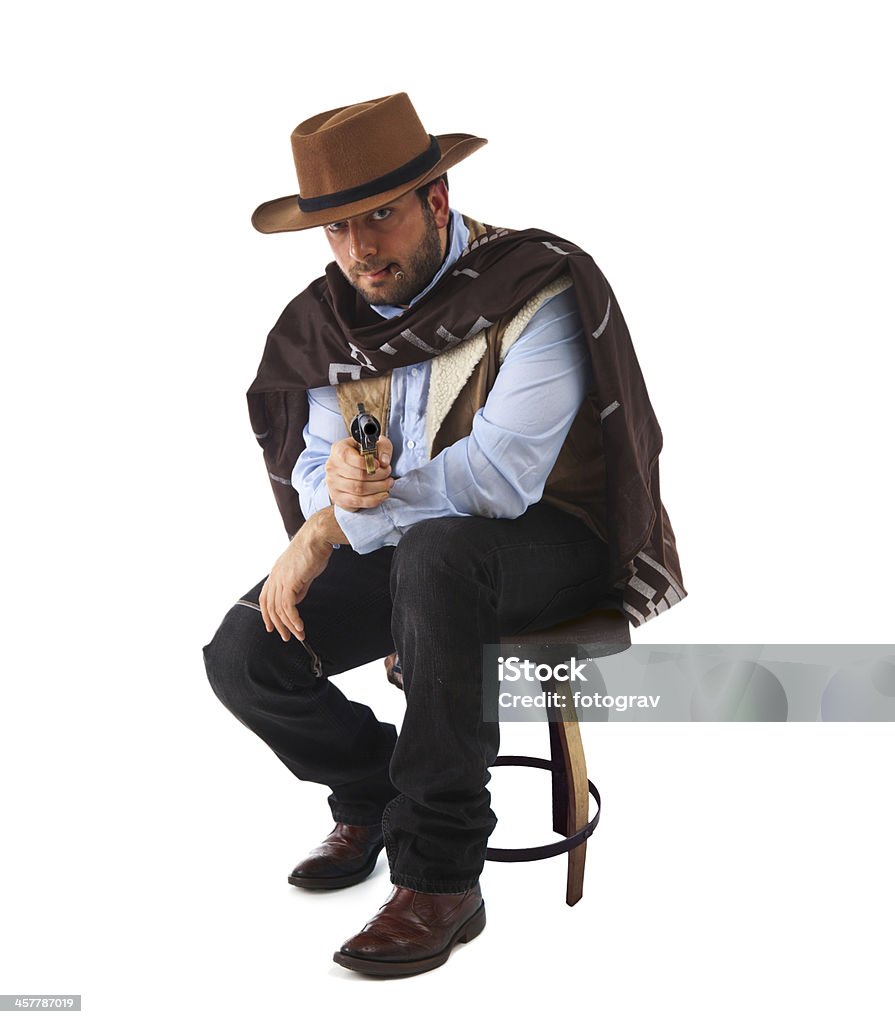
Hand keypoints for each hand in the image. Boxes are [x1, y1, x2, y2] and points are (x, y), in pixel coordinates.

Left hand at [259, 524, 332, 641]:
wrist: (317, 537)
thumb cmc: (313, 550)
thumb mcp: (303, 572)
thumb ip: (298, 587)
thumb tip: (296, 601)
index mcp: (276, 574)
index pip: (265, 598)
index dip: (267, 615)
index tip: (272, 628)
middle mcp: (275, 577)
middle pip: (270, 607)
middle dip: (278, 625)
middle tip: (286, 637)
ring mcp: (281, 579)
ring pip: (279, 610)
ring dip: (289, 625)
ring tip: (298, 635)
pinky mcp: (290, 582)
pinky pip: (288, 607)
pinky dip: (293, 619)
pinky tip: (300, 627)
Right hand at [325, 436, 395, 511]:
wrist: (352, 467)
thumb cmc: (363, 454)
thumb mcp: (375, 444)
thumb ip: (382, 448)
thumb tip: (384, 462)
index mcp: (338, 450)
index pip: (349, 457)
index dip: (367, 463)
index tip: (379, 464)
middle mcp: (332, 467)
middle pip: (358, 475)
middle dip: (379, 476)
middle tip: (388, 473)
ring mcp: (333, 484)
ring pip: (359, 490)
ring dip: (379, 488)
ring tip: (389, 483)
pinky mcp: (339, 498)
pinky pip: (357, 502)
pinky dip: (374, 500)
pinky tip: (383, 494)